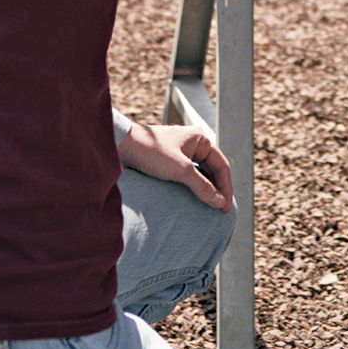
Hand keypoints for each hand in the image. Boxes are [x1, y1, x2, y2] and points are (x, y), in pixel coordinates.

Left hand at [117, 121, 232, 211]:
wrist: (121, 146)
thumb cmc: (151, 152)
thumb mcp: (180, 170)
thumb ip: (202, 186)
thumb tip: (220, 202)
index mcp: (201, 139)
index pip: (222, 166)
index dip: (226, 188)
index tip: (225, 208)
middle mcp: (194, 143)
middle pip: (213, 169)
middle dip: (218, 189)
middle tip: (220, 210)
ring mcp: (182, 151)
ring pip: (201, 172)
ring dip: (206, 188)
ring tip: (209, 206)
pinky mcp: (170, 159)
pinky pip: (189, 175)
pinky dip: (194, 186)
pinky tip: (193, 198)